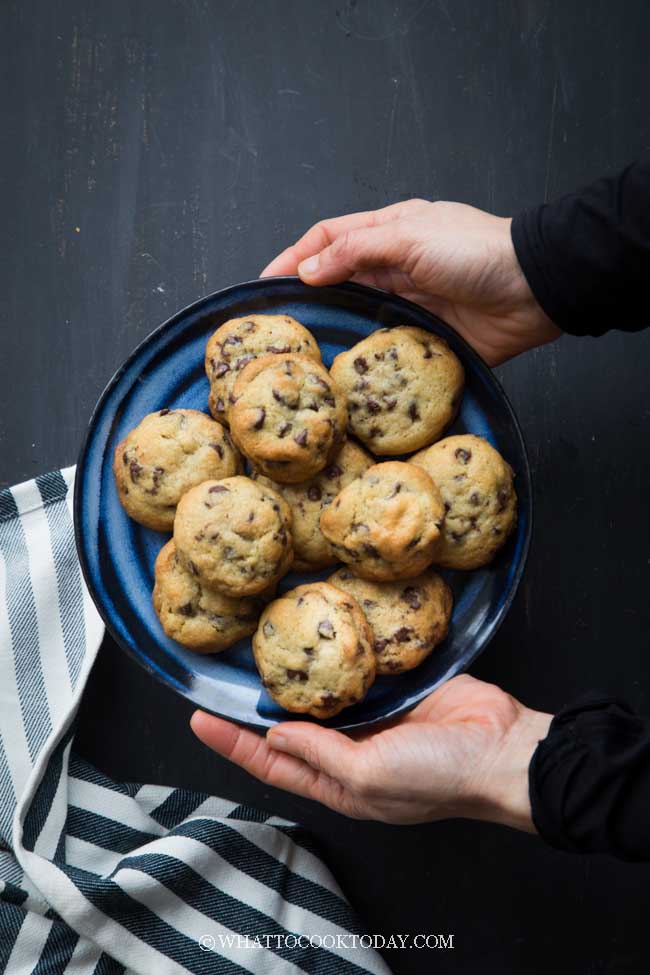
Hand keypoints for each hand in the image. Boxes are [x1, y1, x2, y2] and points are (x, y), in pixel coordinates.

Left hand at [190, 675, 551, 828]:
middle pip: (289, 728)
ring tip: (257, 652)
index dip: (234, 743)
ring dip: (293, 679)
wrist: (500, 748)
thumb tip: (274, 733)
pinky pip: (355, 670)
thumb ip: (319, 754)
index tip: (199, 719)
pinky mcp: (395, 686)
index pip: (273, 763)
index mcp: (340, 783)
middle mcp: (350, 751)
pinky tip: (313, 637)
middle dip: (256, 708)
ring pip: (320, 696)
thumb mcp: (368, 776)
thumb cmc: (438, 777)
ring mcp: (373, 716)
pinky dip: (334, 658)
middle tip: (221, 678)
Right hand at [261, 200, 560, 365]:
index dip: (295, 257)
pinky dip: (365, 357)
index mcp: (390, 232)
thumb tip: (308, 269)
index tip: (266, 282)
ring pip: (358, 316)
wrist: (532, 290)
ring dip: (333, 328)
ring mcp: (408, 304)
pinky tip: (343, 370)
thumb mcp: (408, 237)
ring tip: (301, 350)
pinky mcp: (424, 339)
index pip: (329, 240)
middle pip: (339, 280)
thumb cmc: (474, 251)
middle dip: (308, 296)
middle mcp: (395, 268)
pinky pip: (385, 348)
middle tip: (277, 323)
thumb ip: (355, 252)